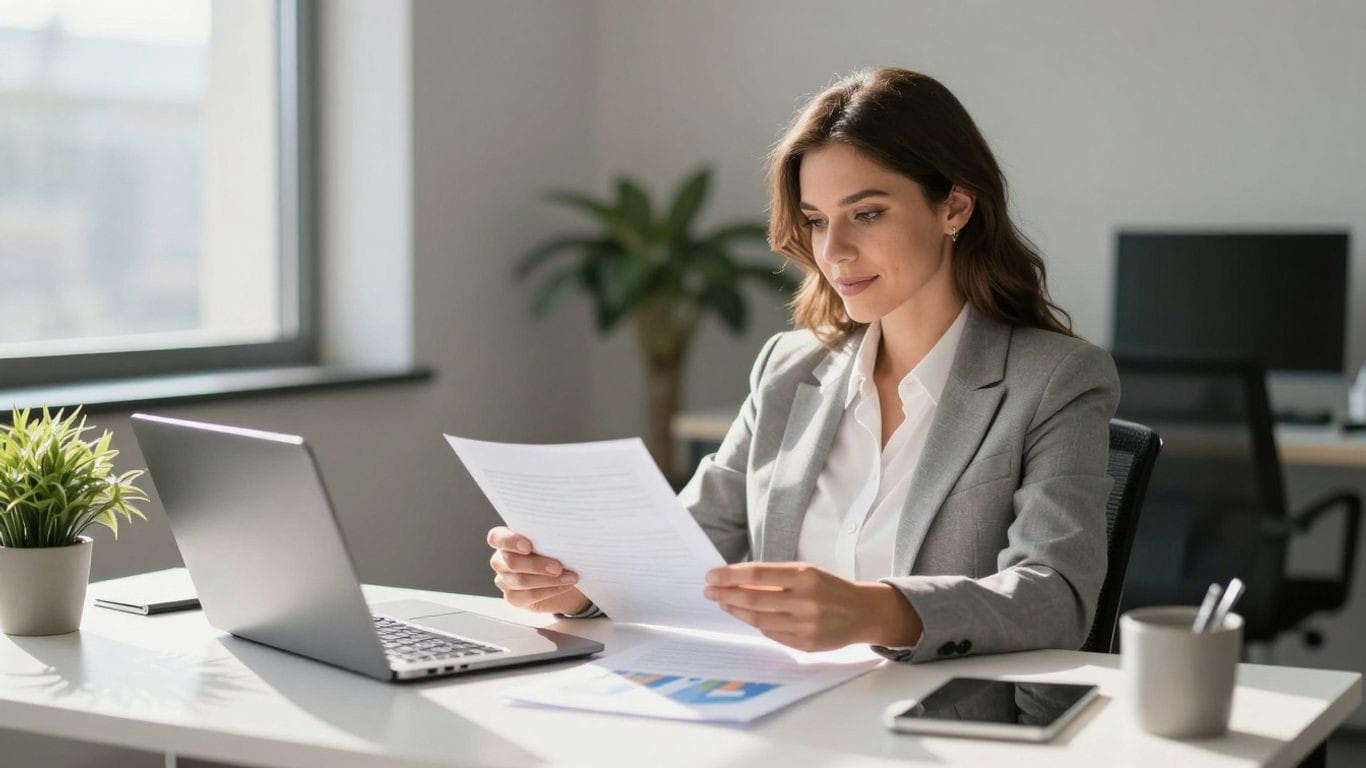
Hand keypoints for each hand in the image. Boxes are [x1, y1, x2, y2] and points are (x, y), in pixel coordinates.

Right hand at [486, 526, 590, 613]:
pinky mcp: (513, 597)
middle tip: (558, 567)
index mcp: (506, 539)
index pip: (497, 538)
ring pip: (521, 580)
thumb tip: (564, 534)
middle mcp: (501, 559)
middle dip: (537, 565)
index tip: (528, 546)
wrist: (562, 575)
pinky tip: (565, 585)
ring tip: (570, 576)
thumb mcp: (552, 540)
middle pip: (511, 562)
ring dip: (549, 579)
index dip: (509, 541)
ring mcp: (504, 579)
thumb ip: (549, 536)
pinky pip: (529, 595)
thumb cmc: (555, 551)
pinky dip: (550, 590)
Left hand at [702, 562, 922, 651]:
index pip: (758, 574)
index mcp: (805, 576)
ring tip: (723, 603)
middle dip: (726, 595)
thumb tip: (735, 579)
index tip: (711, 575)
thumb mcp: (807, 572)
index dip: (730, 575)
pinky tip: (745, 616)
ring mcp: (806, 625)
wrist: (862, 612)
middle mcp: (805, 601)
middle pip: (753, 598)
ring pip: (759, 619)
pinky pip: (771, 634)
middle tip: (709, 591)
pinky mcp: (806, 644)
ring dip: (736, 611)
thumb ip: (775, 577)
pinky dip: (756, 624)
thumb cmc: (829, 588)